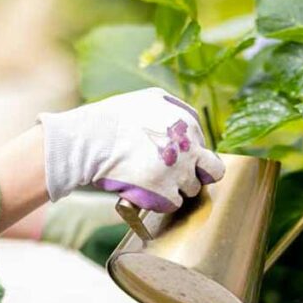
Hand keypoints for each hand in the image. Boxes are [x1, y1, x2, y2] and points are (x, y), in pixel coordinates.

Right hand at [38, 88, 225, 211]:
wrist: (88, 140)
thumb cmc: (114, 118)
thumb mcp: (151, 98)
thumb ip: (176, 109)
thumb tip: (189, 122)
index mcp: (187, 123)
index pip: (203, 145)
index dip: (188, 153)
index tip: (171, 156)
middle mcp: (189, 147)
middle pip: (214, 171)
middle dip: (200, 174)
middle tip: (180, 175)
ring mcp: (178, 172)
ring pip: (191, 189)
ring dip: (176, 187)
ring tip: (153, 180)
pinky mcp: (164, 194)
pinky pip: (174, 204)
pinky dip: (161, 201)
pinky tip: (145, 190)